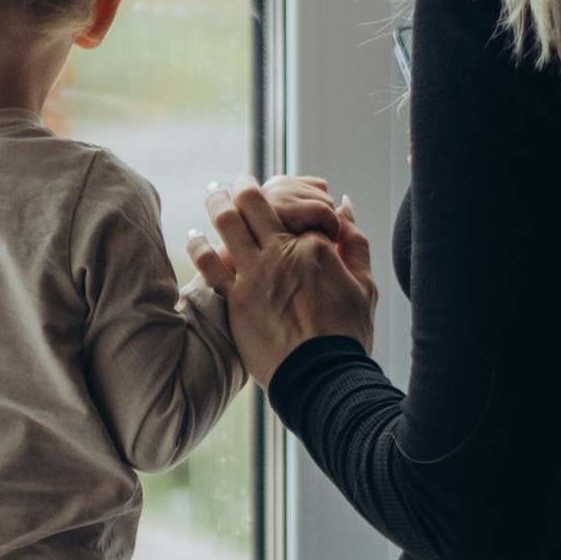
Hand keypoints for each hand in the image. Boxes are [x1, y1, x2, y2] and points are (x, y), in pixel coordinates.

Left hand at [188, 179, 376, 387]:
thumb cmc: (349, 335)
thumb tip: (345, 205)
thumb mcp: (365, 284)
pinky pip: (209, 263)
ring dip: (217, 203)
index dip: (291, 199)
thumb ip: (356, 241)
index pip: (297, 206)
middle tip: (236, 182)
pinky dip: (199, 246)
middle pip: (252, 201)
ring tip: (214, 195)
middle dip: (242, 186)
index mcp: (317, 245)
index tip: (282, 198)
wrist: (324, 377)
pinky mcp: (237, 300)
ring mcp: (256, 274)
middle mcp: (283, 252)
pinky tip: (195, 238)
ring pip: (226, 222)